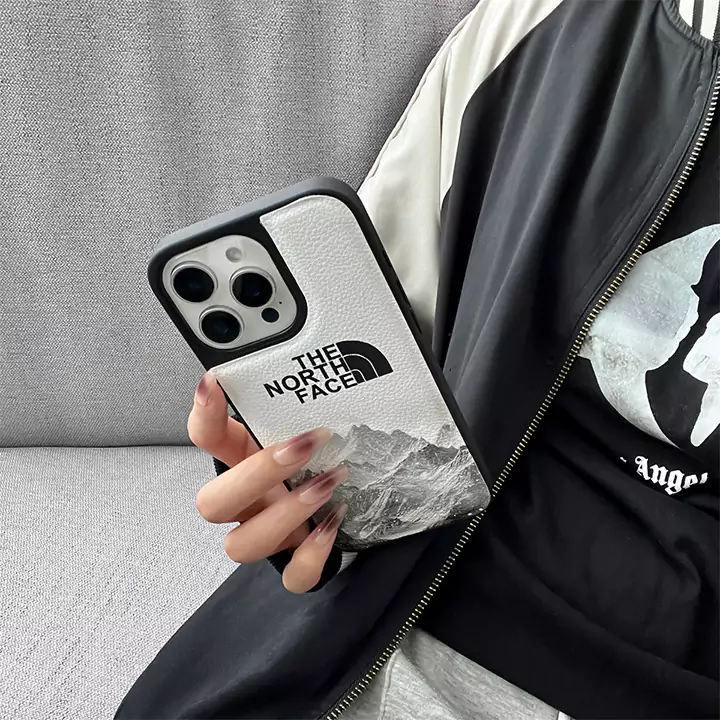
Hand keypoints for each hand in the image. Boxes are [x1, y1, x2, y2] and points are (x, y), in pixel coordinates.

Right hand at [187, 372, 347, 592]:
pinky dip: (312, 553)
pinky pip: (292, 576)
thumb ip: (299, 411)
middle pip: (213, 503)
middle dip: (256, 474)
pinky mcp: (293, 564)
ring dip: (287, 513)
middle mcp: (245, 503)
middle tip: (303, 445)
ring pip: (241, 546)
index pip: (206, 438)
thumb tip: (318, 370)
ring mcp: (265, 537)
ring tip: (330, 480)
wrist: (332, 516)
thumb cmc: (311, 466)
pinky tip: (333, 521)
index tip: (213, 381)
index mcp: (240, 462)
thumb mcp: (302, 434)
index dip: (204, 415)